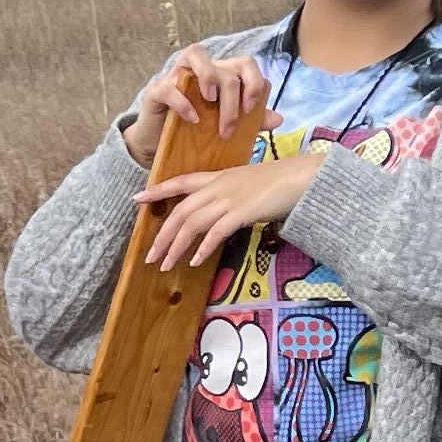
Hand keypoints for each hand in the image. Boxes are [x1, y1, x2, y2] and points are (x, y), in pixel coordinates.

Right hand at [117, 46, 270, 179]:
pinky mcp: (156, 91)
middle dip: (232, 101)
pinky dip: (183, 102)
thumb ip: (251, 121)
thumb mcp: (226, 126)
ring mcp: (177, 75)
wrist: (158, 146)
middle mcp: (201, 69)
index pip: (246, 64)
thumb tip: (278, 119)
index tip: (251, 110)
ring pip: (196, 55)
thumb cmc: (194, 132)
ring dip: (209, 77)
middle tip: (228, 129)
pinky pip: (170, 87)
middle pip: (225, 68)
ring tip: (210, 101)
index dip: (254, 83)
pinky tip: (192, 119)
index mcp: (222, 74)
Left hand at [133, 146, 328, 275]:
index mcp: (219, 177)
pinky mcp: (242, 212)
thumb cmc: (280, 183)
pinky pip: (216, 232)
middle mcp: (219, 185)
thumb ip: (230, 197)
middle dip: (162, 235)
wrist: (304, 179)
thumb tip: (219, 217)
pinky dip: (203, 248)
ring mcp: (230, 198)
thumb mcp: (248, 185)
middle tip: (149, 256)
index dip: (158, 190)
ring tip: (165, 265)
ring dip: (176, 246)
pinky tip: (195, 261)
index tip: (137, 199)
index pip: (181, 181)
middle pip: (181, 211)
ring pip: (192, 223)